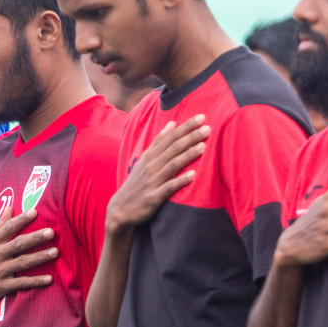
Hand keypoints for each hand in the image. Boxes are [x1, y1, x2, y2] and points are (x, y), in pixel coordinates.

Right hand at [0, 206, 55, 310]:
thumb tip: (10, 208)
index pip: (7, 228)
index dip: (21, 220)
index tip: (35, 212)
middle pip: (18, 244)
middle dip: (35, 238)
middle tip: (51, 232)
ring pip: (22, 262)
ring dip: (40, 257)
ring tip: (55, 252)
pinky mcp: (2, 286)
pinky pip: (21, 283)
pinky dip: (35, 281)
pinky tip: (49, 279)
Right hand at [106, 114, 209, 231]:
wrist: (120, 209)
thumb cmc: (137, 183)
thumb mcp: (144, 160)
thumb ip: (158, 142)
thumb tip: (172, 123)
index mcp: (150, 156)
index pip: (170, 137)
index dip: (185, 127)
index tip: (201, 117)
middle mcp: (151, 166)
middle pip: (173, 148)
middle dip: (190, 137)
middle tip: (207, 128)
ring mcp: (152, 181)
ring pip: (172, 165)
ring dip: (187, 155)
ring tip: (203, 146)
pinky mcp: (153, 197)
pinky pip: (168, 188)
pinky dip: (180, 181)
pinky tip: (193, 175)